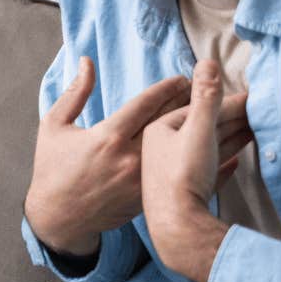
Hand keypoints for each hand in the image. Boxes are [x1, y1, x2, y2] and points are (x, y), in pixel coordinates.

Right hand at [25, 57, 251, 258]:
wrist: (59, 219)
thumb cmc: (52, 170)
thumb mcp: (54, 126)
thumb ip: (74, 93)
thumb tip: (85, 62)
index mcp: (106, 137)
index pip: (144, 105)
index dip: (166, 89)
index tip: (183, 78)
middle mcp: (128, 158)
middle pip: (168, 124)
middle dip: (190, 104)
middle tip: (210, 90)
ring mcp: (140, 180)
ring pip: (179, 150)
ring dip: (204, 132)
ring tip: (226, 116)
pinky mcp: (147, 198)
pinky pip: (180, 176)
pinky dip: (203, 163)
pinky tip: (228, 152)